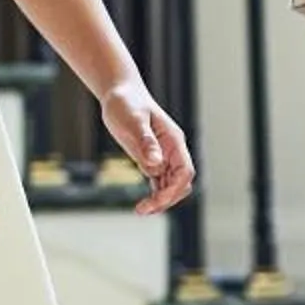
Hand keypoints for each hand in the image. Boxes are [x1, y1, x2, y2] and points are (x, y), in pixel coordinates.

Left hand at [100, 81, 193, 215]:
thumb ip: (146, 142)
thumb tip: (156, 163)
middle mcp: (171, 150)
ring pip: (170, 186)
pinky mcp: (150, 159)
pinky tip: (142, 204)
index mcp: (173, 140)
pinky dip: (154, 194)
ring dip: (160, 200)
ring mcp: (162, 156)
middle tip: (143, 209)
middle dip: (166, 199)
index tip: (155, 199)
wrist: (119, 94)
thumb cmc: (126, 103)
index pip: (184, 171)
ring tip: (141, 210)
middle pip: (180, 183)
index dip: (173, 189)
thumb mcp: (134, 121)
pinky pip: (158, 183)